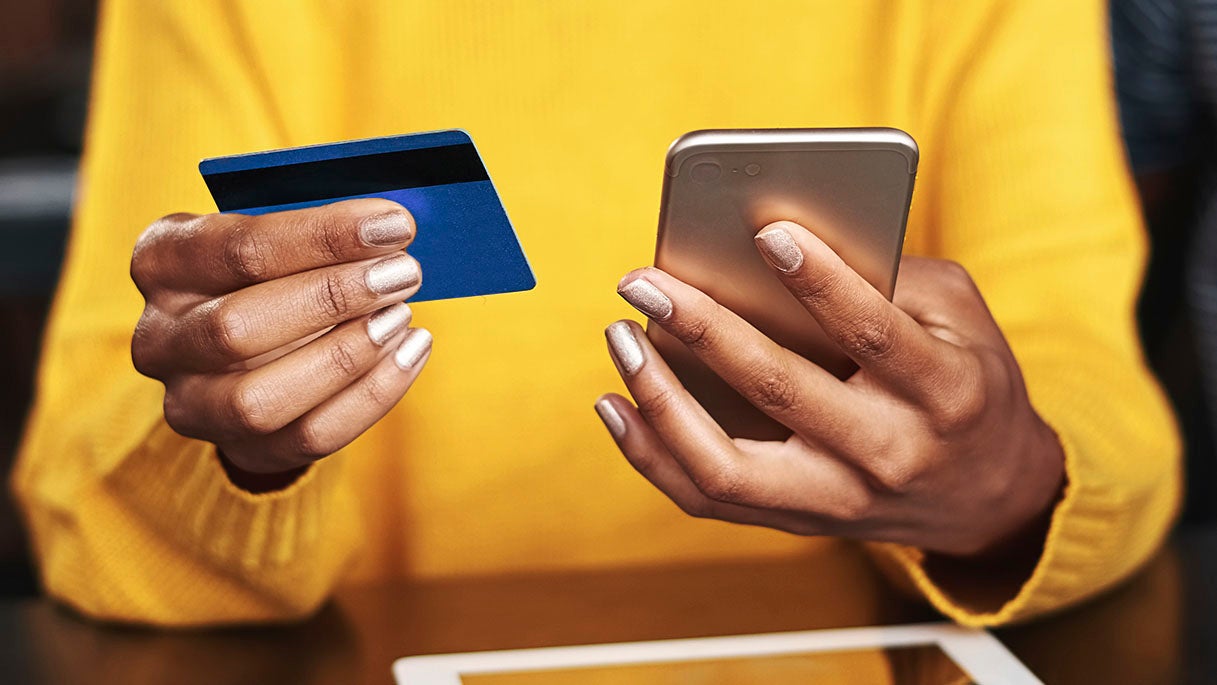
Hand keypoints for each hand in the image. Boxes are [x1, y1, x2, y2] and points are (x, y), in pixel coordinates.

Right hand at [131, 199, 432, 481]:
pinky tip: (410, 351)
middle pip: (236, 327)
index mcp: (162, 261)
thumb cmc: (276, 270)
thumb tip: (392, 227)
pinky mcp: (240, 449)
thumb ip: (323, 230)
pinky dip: (372, 395)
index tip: (394, 225)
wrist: (256, 348)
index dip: (322, 237)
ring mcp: (190, 402)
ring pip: (260, 400)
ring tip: (401, 316)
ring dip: (346, 356)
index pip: (236, 249)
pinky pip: (309, 437)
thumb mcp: (282, 235)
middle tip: (404, 272)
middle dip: (332, 298)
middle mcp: (158, 337)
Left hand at [596, 220, 1064, 557]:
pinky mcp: (798, 521)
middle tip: (644, 281)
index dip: (821, 282)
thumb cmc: (967, 381)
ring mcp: (837, 499)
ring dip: (660, 400)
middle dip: (703, 328)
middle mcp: (887, 454)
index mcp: (944, 392)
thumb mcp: (960, 318)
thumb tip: (778, 247)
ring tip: (622, 340)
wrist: (990, 497)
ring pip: (726, 467)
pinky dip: (652, 453)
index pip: (875, 334)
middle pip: (780, 392)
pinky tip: (617, 404)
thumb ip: (888, 277)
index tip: (766, 231)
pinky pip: (709, 497)